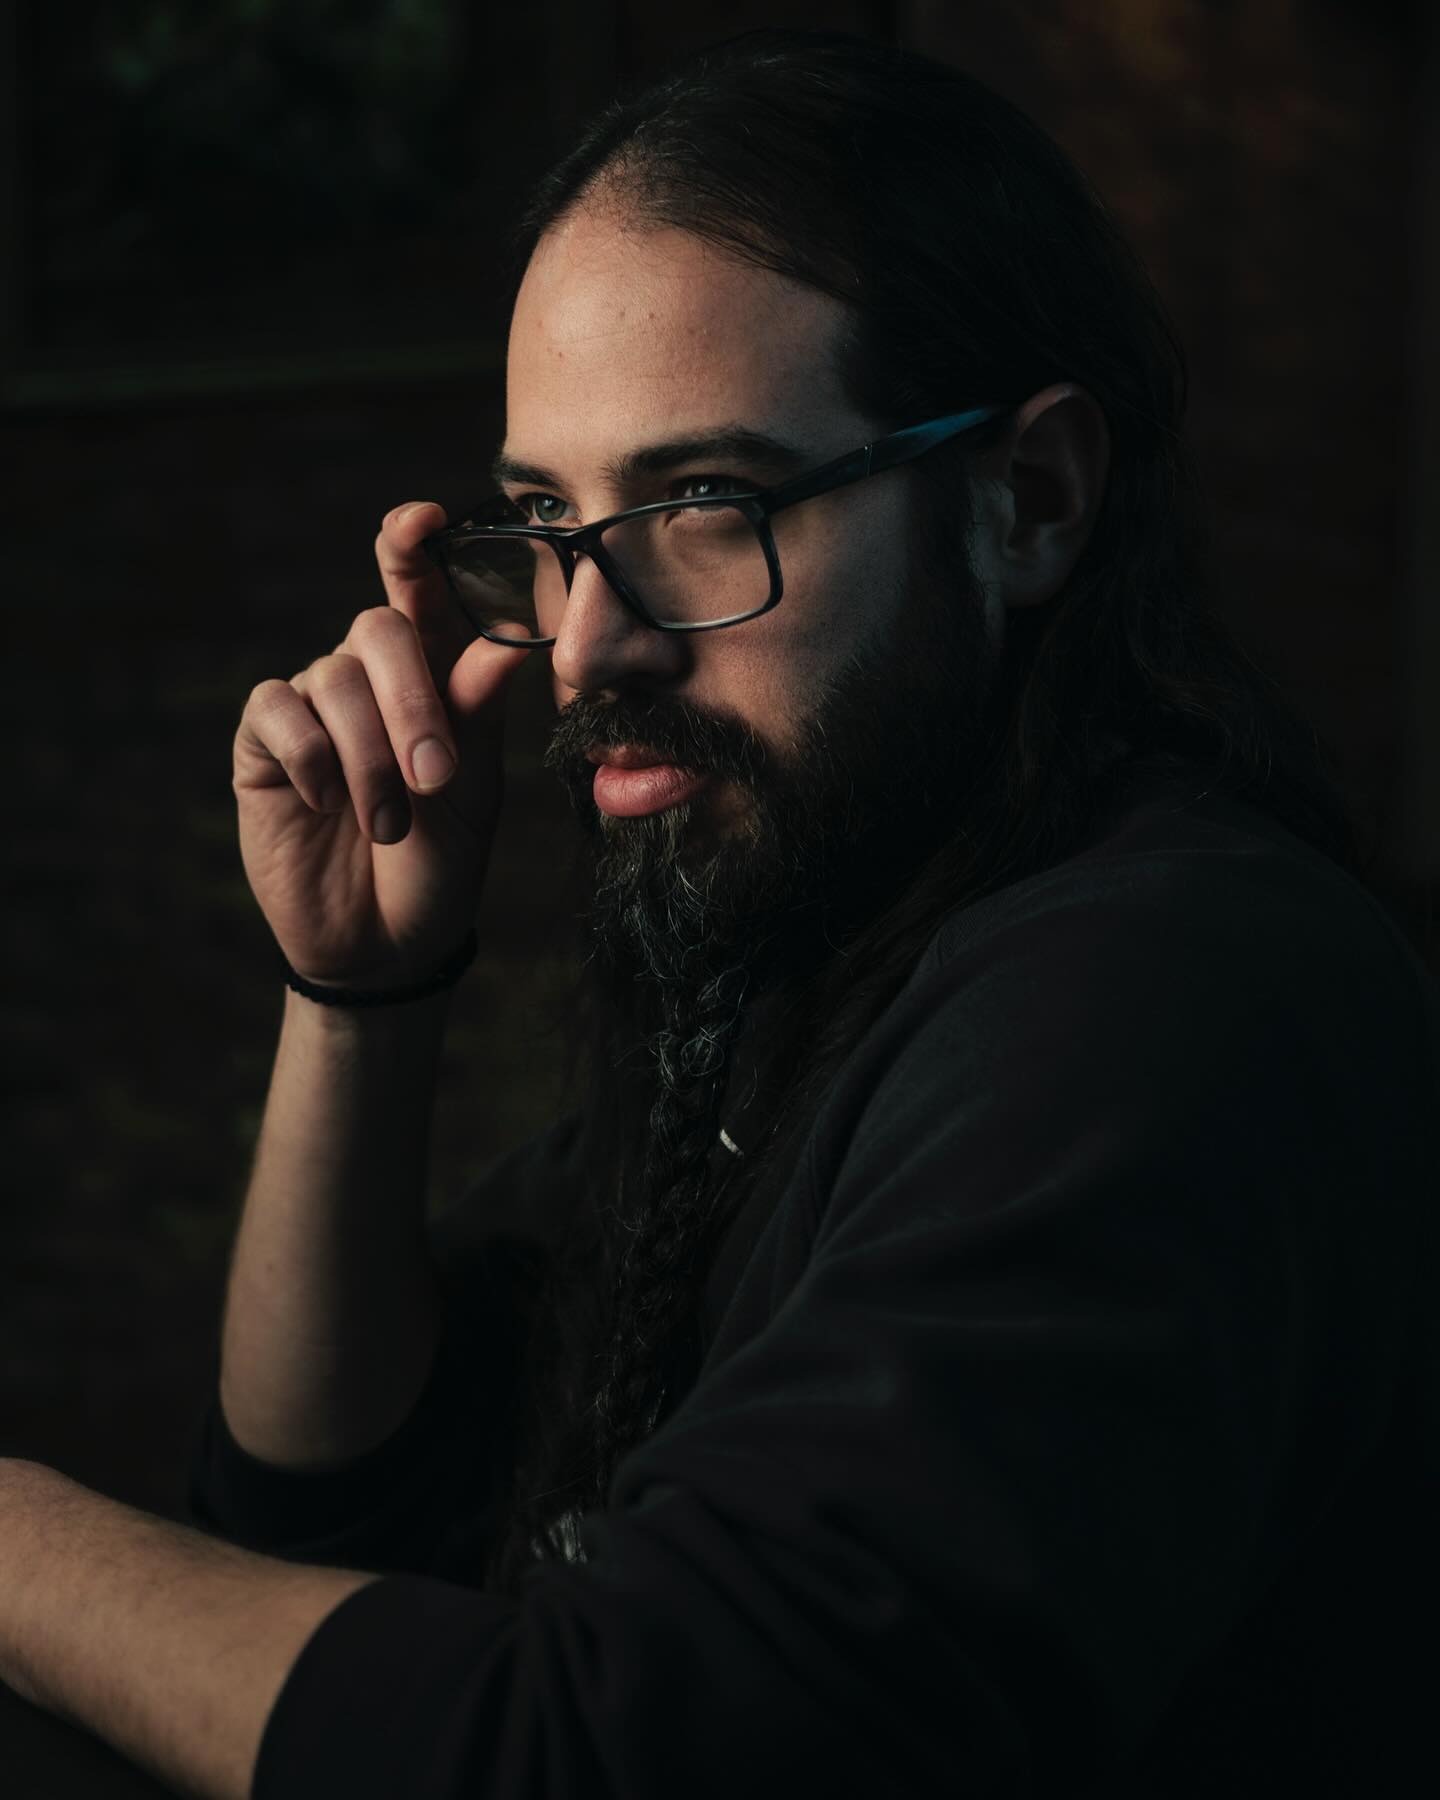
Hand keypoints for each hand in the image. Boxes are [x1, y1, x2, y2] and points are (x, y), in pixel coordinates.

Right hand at [232, 501, 530, 988]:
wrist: (386, 945)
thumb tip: (514, 632)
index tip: (426, 517)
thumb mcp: (476, 789)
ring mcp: (315, 707)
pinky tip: (328, 803)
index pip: (421, 591)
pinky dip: (312, 756)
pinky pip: (279, 711)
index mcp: (434, 677)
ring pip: (334, 678)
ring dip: (370, 756)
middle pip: (379, 629)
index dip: (416, 546)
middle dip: (412, 698)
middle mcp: (371, 679)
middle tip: (435, 775)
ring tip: (391, 825)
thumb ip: (481, 711)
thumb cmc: (441, 862)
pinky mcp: (264, 743)